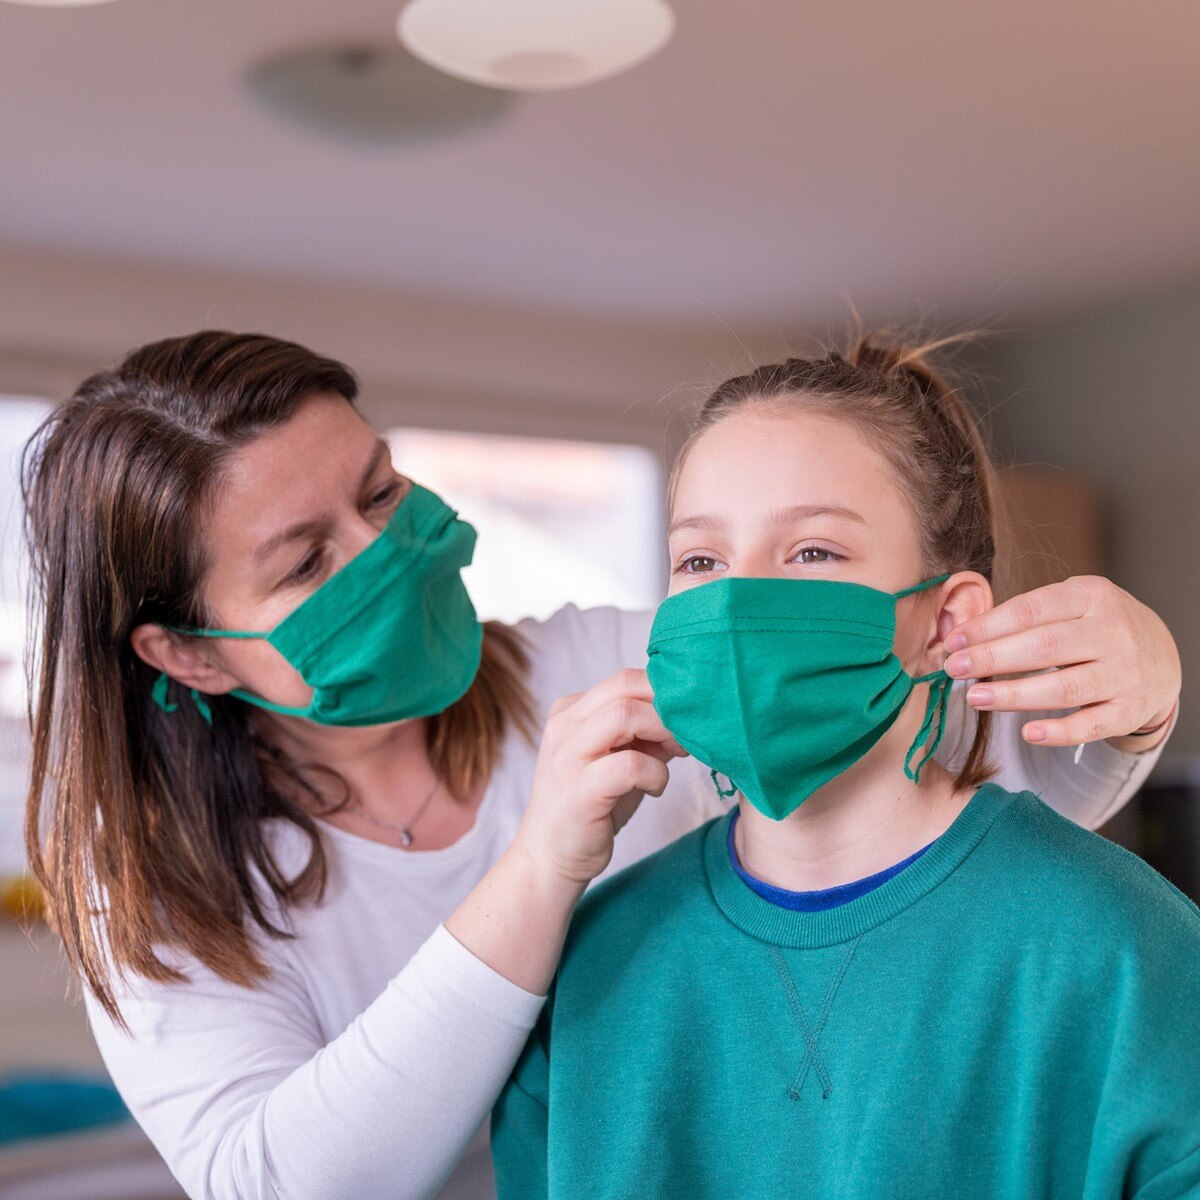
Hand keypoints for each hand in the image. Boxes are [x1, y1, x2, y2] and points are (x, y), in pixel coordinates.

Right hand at [514, 669, 687, 886]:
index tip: (684, 720)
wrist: (549, 858)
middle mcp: (565, 726)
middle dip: (666, 706)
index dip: (663, 693)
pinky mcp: (579, 789)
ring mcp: (568, 756)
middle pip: (625, 686)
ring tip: (673, 755)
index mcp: (571, 711)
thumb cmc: (590, 808)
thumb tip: (687, 717)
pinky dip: (656, 774)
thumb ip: (645, 735)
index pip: (625, 679)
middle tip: (684, 735)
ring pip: (624, 715)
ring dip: (662, 732)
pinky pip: (630, 764)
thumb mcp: (618, 760)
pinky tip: (655, 789)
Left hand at [943, 575, 1180, 747]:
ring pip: (1064, 688)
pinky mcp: (1130, 710)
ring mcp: (1125, 672)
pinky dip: (1059, 731)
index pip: (1031, 611)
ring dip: (1014, 695)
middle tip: (954, 669)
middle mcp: (1113, 632)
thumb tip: (961, 636)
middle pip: (1044, 647)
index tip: (952, 642)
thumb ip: (1023, 617)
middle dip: (993, 658)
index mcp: (1091, 596)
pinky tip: (1027, 733)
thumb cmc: (1094, 626)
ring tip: (976, 698)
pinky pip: (1091, 725)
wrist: (1161, 654)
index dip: (988, 627)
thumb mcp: (1070, 604)